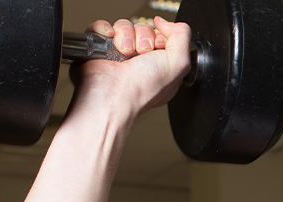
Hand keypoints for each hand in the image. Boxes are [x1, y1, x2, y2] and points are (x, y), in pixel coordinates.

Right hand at [69, 17, 191, 118]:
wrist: (113, 96)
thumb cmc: (144, 89)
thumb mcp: (180, 63)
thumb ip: (182, 37)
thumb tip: (165, 23)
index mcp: (161, 66)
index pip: (163, 37)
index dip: (162, 38)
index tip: (159, 48)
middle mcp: (140, 61)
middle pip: (144, 29)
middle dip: (145, 37)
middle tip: (142, 53)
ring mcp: (119, 55)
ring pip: (124, 26)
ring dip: (126, 35)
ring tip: (125, 52)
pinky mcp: (99, 50)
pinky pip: (102, 27)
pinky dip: (105, 30)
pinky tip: (110, 43)